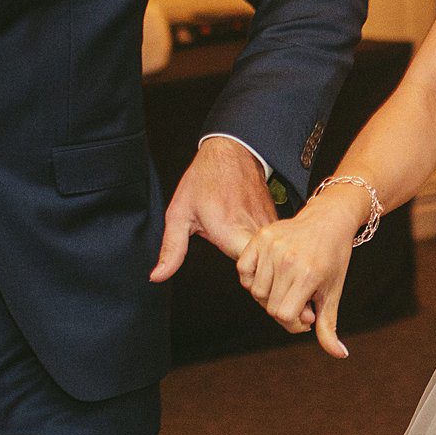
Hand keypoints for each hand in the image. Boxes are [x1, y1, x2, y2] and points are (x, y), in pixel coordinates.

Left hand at [152, 136, 274, 282]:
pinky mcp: (275, 218)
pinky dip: (272, 250)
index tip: (244, 281)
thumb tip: (158, 276)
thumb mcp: (179, 214)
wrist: (232, 151)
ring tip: (259, 267)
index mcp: (229, 230)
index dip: (249, 282)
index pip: (250, 271)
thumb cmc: (203, 180)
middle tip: (253, 281)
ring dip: (268, 263)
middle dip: (261, 279)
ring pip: (275, 254)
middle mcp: (253, 227)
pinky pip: (277, 242)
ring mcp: (268, 222)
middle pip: (266, 266)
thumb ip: (172, 249)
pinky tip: (263, 250)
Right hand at [234, 199, 360, 358]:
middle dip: (284, 310)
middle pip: (269, 306)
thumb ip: (329, 326)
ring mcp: (271, 246)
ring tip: (287, 286)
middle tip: (299, 299)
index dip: (295, 323)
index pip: (285, 315)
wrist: (328, 220)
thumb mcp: (333, 292)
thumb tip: (340, 355)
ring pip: (256, 291)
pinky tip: (270, 276)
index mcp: (309, 274)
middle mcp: (288, 259)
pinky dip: (252, 279)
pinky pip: (243, 271)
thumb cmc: (333, 259)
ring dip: (269, 295)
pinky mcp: (260, 237)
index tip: (308, 315)